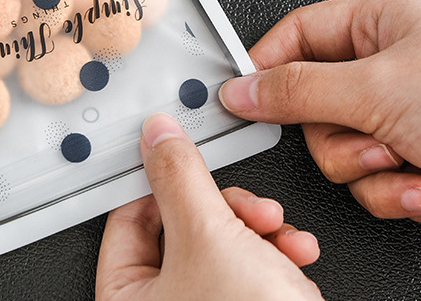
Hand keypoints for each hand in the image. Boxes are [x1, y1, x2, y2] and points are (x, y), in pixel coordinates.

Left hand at [95, 113, 321, 300]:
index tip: (182, 157)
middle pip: (181, 227)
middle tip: (246, 206)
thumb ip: (180, 176)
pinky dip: (274, 254)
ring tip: (277, 230)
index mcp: (128, 300)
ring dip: (257, 227)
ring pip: (221, 243)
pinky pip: (247, 268)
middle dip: (225, 208)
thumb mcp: (210, 236)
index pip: (126, 218)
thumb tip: (156, 137)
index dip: (158, 181)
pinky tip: (294, 253)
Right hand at [219, 0, 420, 221]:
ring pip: (344, 148)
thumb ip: (299, 90)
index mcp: (382, 22)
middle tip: (368, 140)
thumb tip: (245, 89)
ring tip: (411, 164)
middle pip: (317, 103)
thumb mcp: (379, 89)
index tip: (247, 97)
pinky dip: (402, 193)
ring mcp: (410, 111)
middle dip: (341, 138)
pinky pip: (379, 178)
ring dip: (373, 171)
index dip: (268, 66)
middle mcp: (394, 63)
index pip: (298, 34)